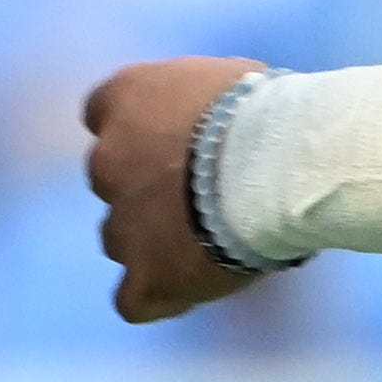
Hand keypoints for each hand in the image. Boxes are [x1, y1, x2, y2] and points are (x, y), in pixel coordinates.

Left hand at [83, 53, 265, 323]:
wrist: (275, 167)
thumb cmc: (263, 111)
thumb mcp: (223, 81)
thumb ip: (196, 105)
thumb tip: (211, 121)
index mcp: (124, 99)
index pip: (105, 113)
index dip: (142, 133)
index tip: (174, 142)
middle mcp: (106, 160)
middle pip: (113, 179)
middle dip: (145, 188)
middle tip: (198, 195)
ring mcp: (120, 224)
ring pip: (119, 238)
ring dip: (150, 242)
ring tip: (204, 246)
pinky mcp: (144, 278)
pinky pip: (134, 299)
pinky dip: (158, 295)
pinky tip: (191, 288)